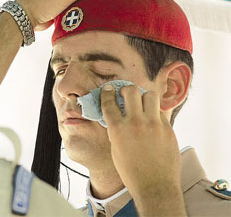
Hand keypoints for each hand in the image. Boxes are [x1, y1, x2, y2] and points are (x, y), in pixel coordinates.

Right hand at [100, 84, 185, 215]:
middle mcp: (135, 123)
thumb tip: (116, 116)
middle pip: (131, 91)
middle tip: (126, 94)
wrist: (155, 185)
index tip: (108, 89)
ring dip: (143, 97)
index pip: (109, 102)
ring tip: (142, 104)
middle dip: (127, 89)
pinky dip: (154, 112)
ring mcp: (153, 124)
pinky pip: (160, 111)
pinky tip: (152, 120)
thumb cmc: (131, 171)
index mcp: (118, 129)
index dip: (107, 92)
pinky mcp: (167, 128)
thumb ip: (116, 130)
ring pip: (150, 95)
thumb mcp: (116, 149)